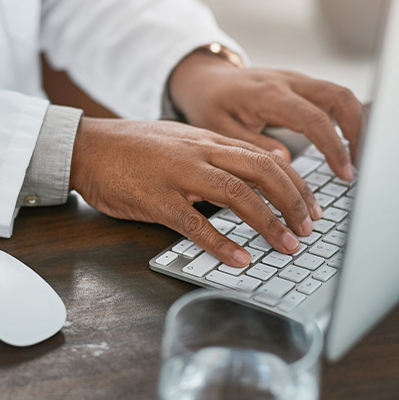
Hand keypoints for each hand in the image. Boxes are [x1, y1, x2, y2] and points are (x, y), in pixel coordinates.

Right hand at [69, 118, 322, 266]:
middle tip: (308, 229)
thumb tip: (250, 175)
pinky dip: (222, 244)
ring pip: (237, 195)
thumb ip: (212, 154)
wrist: (86, 147)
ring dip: (269, 223)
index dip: (297, 183)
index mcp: (207, 139)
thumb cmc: (130, 148)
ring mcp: (178, 175)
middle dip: (294, 202)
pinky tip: (240, 260)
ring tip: (286, 246)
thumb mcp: (179, 141)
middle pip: (263, 171)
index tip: (312, 207)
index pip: (266, 156)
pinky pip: (196, 223)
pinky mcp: (156, 199)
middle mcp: (199, 152)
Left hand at [168, 52, 366, 180]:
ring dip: (358, 124)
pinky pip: (333, 96)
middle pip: (340, 97)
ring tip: (359, 157)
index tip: (346, 173)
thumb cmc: (210, 105)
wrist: (206, 79)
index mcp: (268, 94)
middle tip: (361, 165)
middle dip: (359, 131)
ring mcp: (298, 80)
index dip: (334, 147)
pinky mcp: (302, 85)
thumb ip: (252, 145)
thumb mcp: (219, 129)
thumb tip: (285, 162)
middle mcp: (288, 82)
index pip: (314, 119)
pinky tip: (349, 142)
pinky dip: (347, 117)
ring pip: (342, 94)